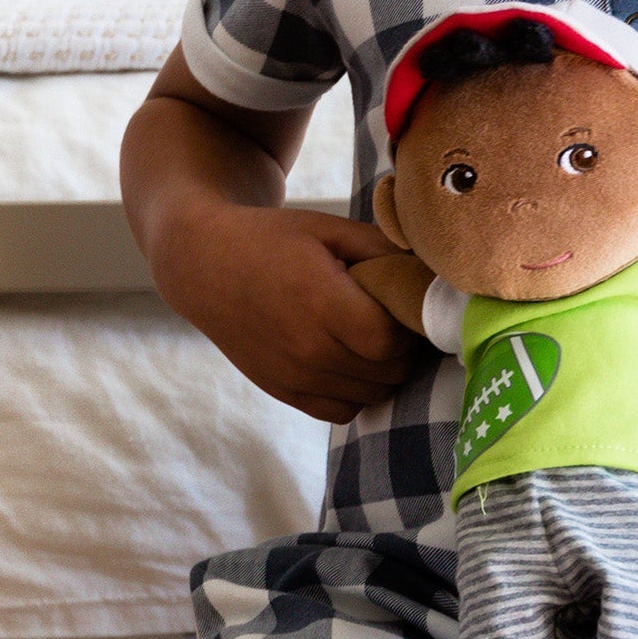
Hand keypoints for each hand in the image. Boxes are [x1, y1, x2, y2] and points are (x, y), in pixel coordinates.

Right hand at [149, 201, 424, 422]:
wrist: (205, 267)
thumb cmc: (273, 240)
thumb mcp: (330, 228)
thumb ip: (383, 249)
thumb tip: (432, 270)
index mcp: (321, 303)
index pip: (392, 340)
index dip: (411, 326)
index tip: (408, 306)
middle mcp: (308, 349)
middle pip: (388, 371)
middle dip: (405, 349)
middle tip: (400, 321)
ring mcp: (294, 377)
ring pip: (372, 395)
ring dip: (385, 372)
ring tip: (376, 339)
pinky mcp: (283, 392)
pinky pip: (342, 410)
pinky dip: (358, 392)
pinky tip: (353, 361)